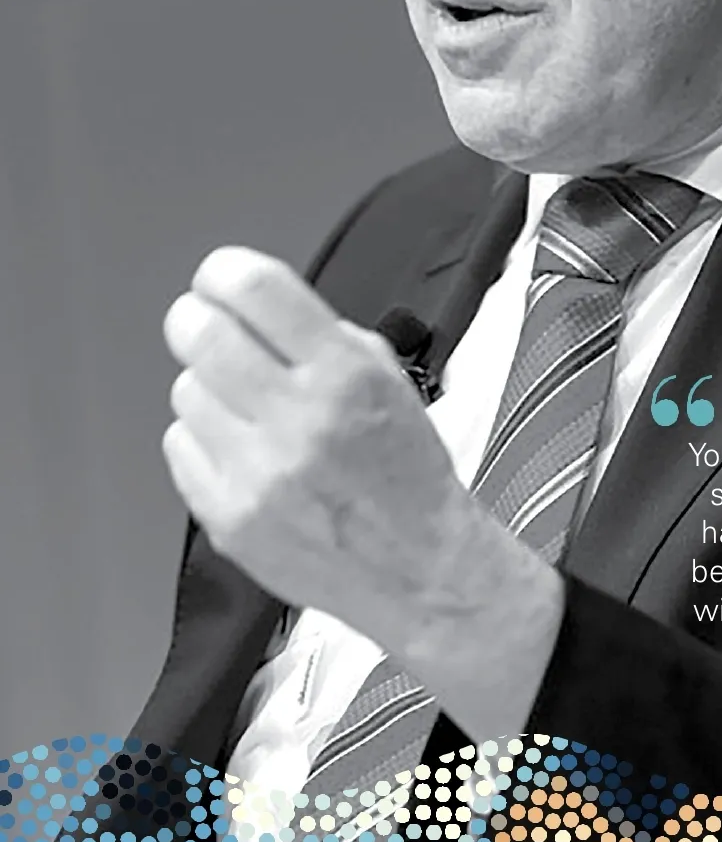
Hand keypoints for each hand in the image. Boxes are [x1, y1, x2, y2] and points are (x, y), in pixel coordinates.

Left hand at [161, 246, 562, 740]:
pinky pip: (181, 445)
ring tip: (249, 411)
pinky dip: (204, 441)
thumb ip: (320, 336)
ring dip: (209, 388)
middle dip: (196, 319)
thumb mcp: (386, 380)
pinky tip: (245, 454)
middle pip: (201, 333)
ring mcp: (260, 474)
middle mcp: (301, 420)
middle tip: (205, 325)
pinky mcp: (230, 519)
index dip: (223, 272)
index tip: (218, 279)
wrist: (420, 569)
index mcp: (346, 375)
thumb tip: (247, 302)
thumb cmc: (405, 472)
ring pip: (185, 390)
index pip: (255, 289)